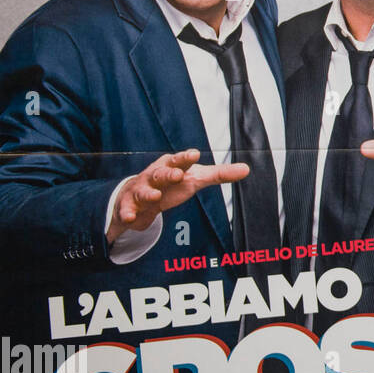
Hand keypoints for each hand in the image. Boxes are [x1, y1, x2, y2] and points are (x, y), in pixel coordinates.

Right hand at [108, 149, 248, 243]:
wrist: (140, 196)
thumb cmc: (173, 183)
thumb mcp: (195, 178)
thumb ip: (219, 174)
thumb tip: (247, 169)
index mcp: (171, 166)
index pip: (179, 160)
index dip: (186, 158)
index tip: (194, 154)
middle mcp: (154, 175)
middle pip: (161, 173)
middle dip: (168, 173)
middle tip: (177, 174)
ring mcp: (140, 190)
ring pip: (143, 190)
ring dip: (149, 192)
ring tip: (156, 195)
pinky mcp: (129, 206)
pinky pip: (126, 209)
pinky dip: (127, 213)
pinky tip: (130, 217)